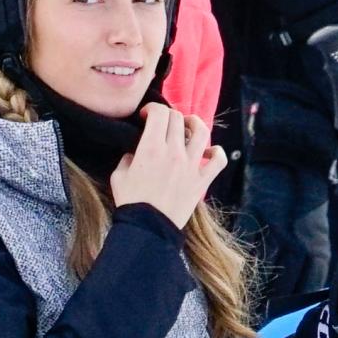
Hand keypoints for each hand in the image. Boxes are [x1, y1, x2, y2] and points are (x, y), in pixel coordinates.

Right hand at [110, 104, 225, 227]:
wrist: (148, 228)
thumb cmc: (130, 202)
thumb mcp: (119, 175)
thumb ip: (127, 158)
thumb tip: (135, 153)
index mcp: (151, 148)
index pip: (159, 113)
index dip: (152, 108)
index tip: (146, 115)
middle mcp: (174, 152)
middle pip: (177, 119)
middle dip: (168, 115)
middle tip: (162, 123)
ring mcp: (191, 165)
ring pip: (202, 131)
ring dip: (194, 123)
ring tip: (188, 125)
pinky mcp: (202, 180)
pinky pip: (218, 160)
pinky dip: (216, 152)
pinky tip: (209, 151)